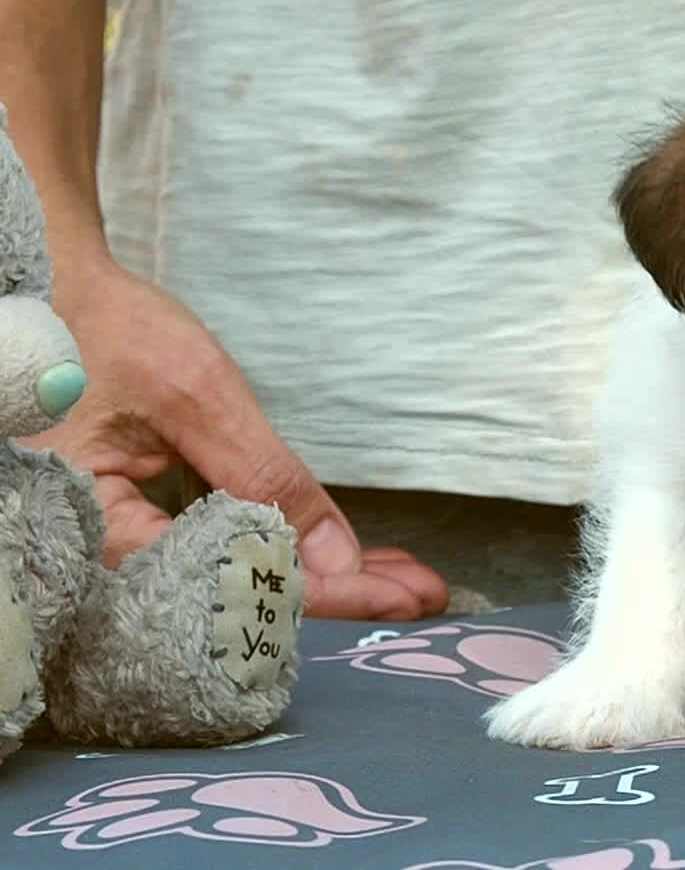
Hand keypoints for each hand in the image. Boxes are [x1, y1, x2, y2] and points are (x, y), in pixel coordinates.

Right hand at [22, 259, 447, 619]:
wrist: (49, 293)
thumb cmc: (105, 331)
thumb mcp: (197, 395)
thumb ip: (266, 477)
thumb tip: (339, 558)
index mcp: (98, 536)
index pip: (236, 587)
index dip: (329, 597)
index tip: (404, 600)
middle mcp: (100, 558)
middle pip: (240, 598)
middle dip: (340, 596)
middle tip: (426, 595)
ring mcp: (117, 544)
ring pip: (237, 580)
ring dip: (321, 577)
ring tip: (403, 579)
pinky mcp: (137, 527)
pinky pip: (219, 555)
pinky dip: (282, 549)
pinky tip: (340, 556)